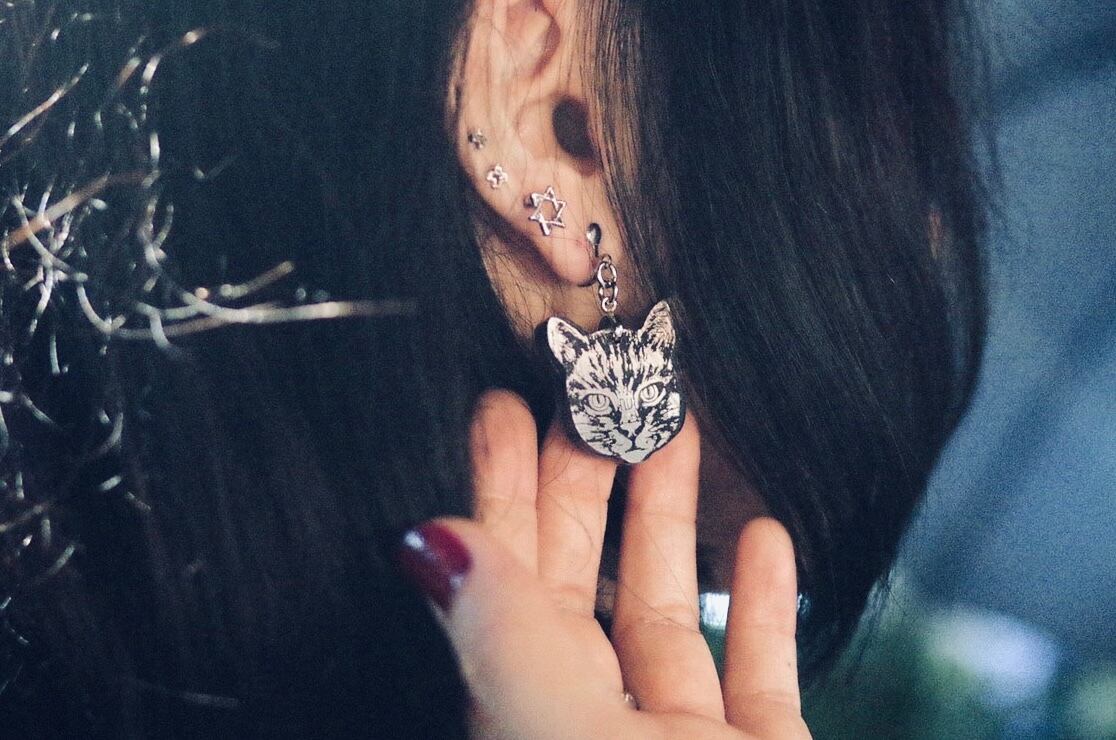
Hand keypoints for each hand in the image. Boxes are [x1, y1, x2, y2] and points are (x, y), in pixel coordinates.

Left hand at [398, 390, 810, 738]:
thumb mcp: (560, 726)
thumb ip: (502, 638)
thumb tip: (425, 542)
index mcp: (532, 710)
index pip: (505, 581)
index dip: (501, 490)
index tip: (500, 410)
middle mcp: (596, 723)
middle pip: (582, 581)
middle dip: (587, 482)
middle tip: (596, 397)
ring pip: (667, 613)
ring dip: (672, 521)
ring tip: (676, 434)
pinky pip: (759, 669)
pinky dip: (762, 604)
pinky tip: (765, 535)